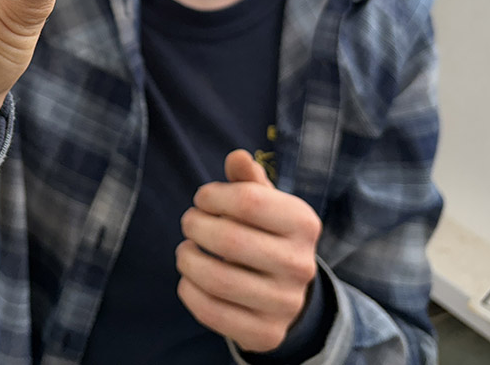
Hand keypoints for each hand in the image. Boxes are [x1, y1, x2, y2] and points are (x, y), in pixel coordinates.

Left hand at [177, 150, 322, 352]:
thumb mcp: (265, 203)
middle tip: (189, 222)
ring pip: (218, 279)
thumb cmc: (267, 234)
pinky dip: (189, 291)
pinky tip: (188, 278)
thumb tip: (237, 156)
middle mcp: (301, 265)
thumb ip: (249, 180)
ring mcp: (285, 303)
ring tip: (185, 249)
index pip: (248, 201)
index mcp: (304, 223)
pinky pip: (212, 312)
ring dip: (188, 259)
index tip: (202, 199)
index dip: (213, 196)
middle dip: (196, 226)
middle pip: (230, 240)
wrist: (288, 294)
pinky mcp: (266, 333)